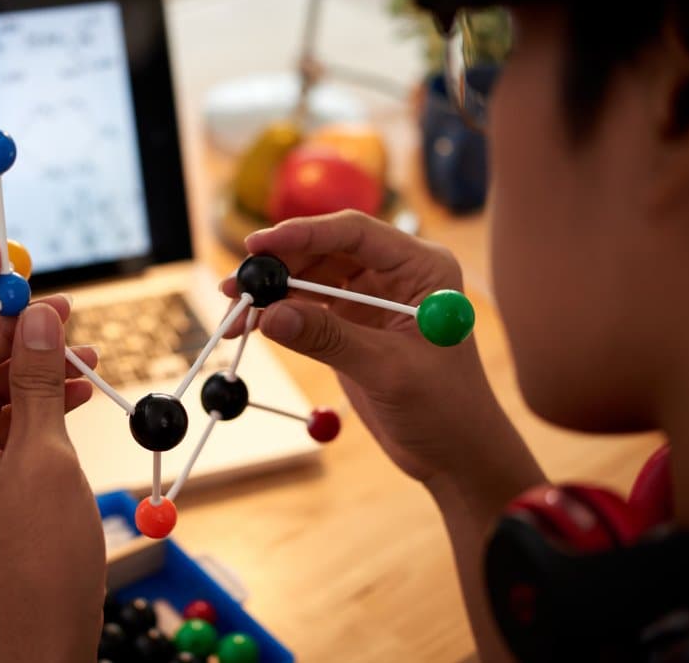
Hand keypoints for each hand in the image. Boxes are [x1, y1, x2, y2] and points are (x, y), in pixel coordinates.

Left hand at [0, 240, 104, 662]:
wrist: (51, 635)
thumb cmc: (39, 565)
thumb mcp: (44, 461)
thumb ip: (37, 381)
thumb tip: (38, 315)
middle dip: (15, 333)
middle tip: (62, 303)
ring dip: (37, 366)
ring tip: (84, 345)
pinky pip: (10, 420)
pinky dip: (43, 399)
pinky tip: (80, 383)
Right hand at [223, 212, 537, 488]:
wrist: (454, 454)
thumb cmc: (445, 409)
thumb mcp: (389, 371)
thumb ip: (330, 339)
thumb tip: (268, 316)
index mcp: (421, 267)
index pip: (355, 233)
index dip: (303, 234)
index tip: (257, 246)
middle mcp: (395, 273)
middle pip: (324, 251)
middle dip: (277, 267)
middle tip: (234, 287)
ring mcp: (370, 297)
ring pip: (309, 278)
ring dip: (271, 293)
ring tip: (234, 314)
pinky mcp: (351, 323)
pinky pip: (306, 308)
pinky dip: (278, 316)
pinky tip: (250, 328)